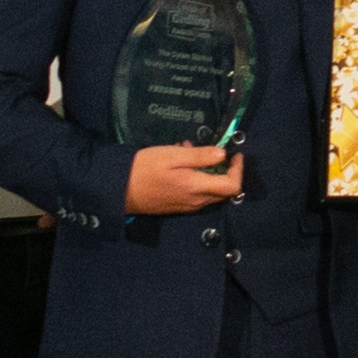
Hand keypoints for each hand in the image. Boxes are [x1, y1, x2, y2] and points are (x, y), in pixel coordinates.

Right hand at [124, 144, 243, 215]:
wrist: (119, 190)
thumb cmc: (145, 168)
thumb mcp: (172, 155)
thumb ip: (200, 156)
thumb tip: (223, 154)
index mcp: (197, 188)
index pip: (232, 186)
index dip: (238, 170)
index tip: (235, 154)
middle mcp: (196, 202)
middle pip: (224, 191)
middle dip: (224, 170)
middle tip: (212, 150)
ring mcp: (187, 207)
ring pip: (210, 192)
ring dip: (208, 172)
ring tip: (190, 150)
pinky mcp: (178, 207)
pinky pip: (197, 194)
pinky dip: (197, 178)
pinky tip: (180, 163)